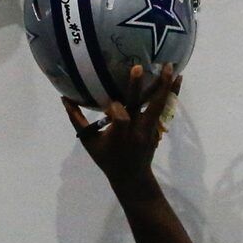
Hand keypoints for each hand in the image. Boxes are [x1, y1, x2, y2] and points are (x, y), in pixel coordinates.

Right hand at [63, 64, 178, 185]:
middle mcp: (137, 130)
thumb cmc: (107, 159)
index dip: (114, 109)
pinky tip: (178, 79)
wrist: (131, 176)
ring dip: (165, 85)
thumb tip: (64, 98)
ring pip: (157, 104)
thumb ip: (77, 120)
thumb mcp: (89, 142)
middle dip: (139, 87)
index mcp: (119, 135)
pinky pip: (165, 107)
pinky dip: (172, 93)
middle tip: (138, 67)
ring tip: (171, 66)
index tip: (107, 108)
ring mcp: (149, 128)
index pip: (119, 117)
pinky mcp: (157, 127)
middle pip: (140, 106)